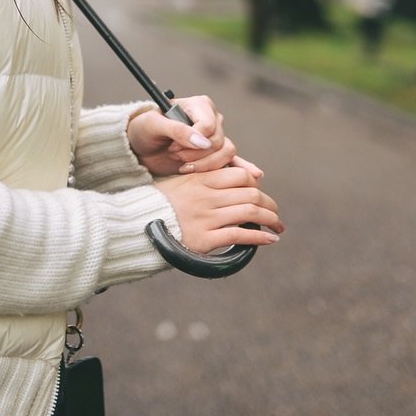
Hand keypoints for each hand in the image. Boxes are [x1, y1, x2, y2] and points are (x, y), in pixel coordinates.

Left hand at [127, 94, 261, 179]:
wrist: (140, 148)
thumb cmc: (144, 130)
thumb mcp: (153, 125)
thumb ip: (177, 130)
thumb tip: (203, 141)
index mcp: (199, 106)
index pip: (209, 125)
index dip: (192, 140)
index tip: (172, 145)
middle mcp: (211, 120)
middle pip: (219, 141)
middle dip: (196, 154)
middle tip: (174, 156)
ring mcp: (214, 139)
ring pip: (226, 153)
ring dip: (205, 164)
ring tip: (184, 166)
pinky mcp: (214, 156)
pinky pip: (234, 162)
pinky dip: (242, 168)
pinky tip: (254, 175)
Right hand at [153, 166, 284, 254]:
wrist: (137, 225)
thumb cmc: (160, 203)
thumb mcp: (180, 182)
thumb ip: (204, 178)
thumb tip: (232, 180)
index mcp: (201, 179)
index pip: (240, 176)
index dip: (256, 185)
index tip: (261, 194)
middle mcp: (206, 196)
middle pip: (250, 194)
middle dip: (269, 205)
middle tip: (276, 213)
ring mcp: (206, 217)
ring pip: (250, 213)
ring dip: (270, 220)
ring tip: (278, 226)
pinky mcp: (205, 239)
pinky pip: (239, 235)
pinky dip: (259, 237)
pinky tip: (269, 239)